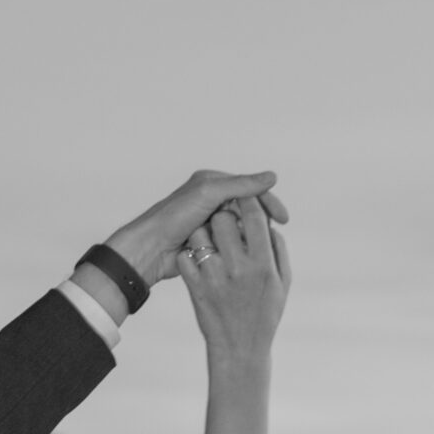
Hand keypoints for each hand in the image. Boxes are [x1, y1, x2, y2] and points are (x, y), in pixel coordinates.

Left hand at [97, 168, 289, 291]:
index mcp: (211, 182)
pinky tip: (246, 256)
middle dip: (261, 221)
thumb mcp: (210, 194)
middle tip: (275, 236)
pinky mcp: (204, 239)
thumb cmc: (175, 217)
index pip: (249, 188)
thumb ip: (241, 185)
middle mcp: (209, 198)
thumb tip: (272, 177)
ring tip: (260, 247)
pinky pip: (229, 242)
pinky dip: (239, 247)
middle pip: (246, 208)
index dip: (268, 202)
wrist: (149, 248)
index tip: (283, 220)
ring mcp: (207, 220)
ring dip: (251, 235)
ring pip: (239, 227)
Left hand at [178, 196, 290, 361]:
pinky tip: (199, 265)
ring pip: (202, 234)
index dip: (248, 201)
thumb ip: (279, 251)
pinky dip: (191, 256)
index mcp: (264, 264)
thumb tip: (269, 223)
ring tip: (212, 245)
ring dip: (204, 234)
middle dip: (223, 215)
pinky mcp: (195, 287)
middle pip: (224, 218)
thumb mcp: (283, 285)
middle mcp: (240, 268)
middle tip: (226, 222)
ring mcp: (214, 277)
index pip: (253, 216)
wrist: (239, 349)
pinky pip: (188, 257)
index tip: (245, 199)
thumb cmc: (265, 315)